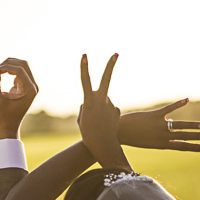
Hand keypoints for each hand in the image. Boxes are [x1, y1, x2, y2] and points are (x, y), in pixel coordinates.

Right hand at [0, 58, 37, 139]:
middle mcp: (33, 86)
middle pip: (23, 64)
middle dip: (8, 63)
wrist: (8, 126)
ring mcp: (30, 86)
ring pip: (21, 66)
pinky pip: (18, 72)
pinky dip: (8, 71)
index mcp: (30, 90)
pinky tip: (0, 78)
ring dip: (8, 65)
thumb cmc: (2, 116)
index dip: (6, 67)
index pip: (20, 70)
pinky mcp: (25, 86)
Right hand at [78, 54, 130, 170]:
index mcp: (89, 101)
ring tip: (97, 122)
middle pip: (106, 78)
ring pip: (102, 100)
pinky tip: (104, 124)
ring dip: (99, 108)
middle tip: (116, 53)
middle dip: (111, 65)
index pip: (85, 80)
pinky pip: (108, 109)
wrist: (101, 146)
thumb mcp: (82, 117)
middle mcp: (101, 99)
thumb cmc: (87, 132)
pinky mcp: (116, 110)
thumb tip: (98, 98)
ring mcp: (110, 104)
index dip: (84, 67)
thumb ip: (88, 104)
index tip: (85, 55)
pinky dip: (105, 115)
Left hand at [118, 99, 199, 151]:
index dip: (195, 147)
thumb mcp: (147, 142)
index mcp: (161, 144)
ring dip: (194, 125)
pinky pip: (169, 109)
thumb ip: (159, 138)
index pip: (182, 146)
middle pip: (185, 136)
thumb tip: (170, 131)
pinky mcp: (154, 115)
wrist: (117, 132)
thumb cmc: (131, 138)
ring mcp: (159, 126)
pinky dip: (178, 103)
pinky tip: (187, 99)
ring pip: (180, 125)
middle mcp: (162, 136)